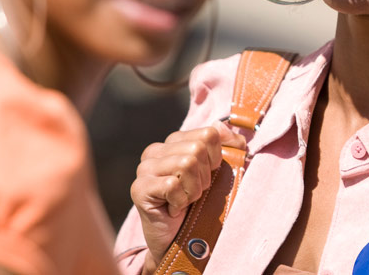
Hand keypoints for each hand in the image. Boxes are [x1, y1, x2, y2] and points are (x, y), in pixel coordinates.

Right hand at [131, 121, 245, 267]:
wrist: (180, 241)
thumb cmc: (200, 204)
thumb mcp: (220, 172)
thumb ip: (229, 146)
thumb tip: (223, 127)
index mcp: (174, 141)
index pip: (209, 134)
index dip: (216, 158)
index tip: (207, 175)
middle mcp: (155, 150)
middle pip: (197, 148)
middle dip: (204, 177)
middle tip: (193, 193)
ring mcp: (144, 168)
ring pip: (186, 164)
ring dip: (193, 190)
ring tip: (184, 201)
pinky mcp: (139, 188)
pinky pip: (173, 185)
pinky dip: (181, 201)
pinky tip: (173, 209)